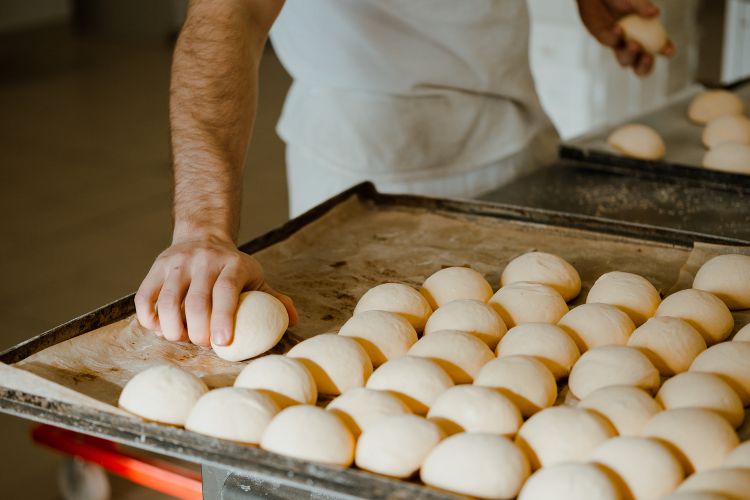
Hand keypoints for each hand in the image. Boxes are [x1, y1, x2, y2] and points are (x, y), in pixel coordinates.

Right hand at [135, 235, 297, 346]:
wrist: (202, 235)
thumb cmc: (233, 268)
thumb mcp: (256, 278)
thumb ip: (273, 299)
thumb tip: (294, 320)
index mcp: (233, 264)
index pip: (226, 290)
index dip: (224, 317)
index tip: (222, 342)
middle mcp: (204, 260)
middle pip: (197, 299)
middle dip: (198, 330)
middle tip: (202, 345)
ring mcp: (178, 263)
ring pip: (169, 300)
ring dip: (172, 327)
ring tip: (180, 339)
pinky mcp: (157, 268)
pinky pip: (146, 296)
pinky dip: (149, 317)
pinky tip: (158, 329)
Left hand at [577, 0, 673, 75]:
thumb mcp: (633, 0)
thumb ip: (643, 7)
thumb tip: (655, 13)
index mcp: (646, 35)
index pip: (659, 46)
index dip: (666, 50)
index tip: (669, 51)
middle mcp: (631, 43)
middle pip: (639, 65)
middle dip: (644, 66)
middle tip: (647, 57)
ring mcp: (617, 43)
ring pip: (624, 60)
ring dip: (630, 55)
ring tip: (634, 44)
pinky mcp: (602, 37)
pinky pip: (609, 41)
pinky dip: (615, 37)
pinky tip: (618, 28)